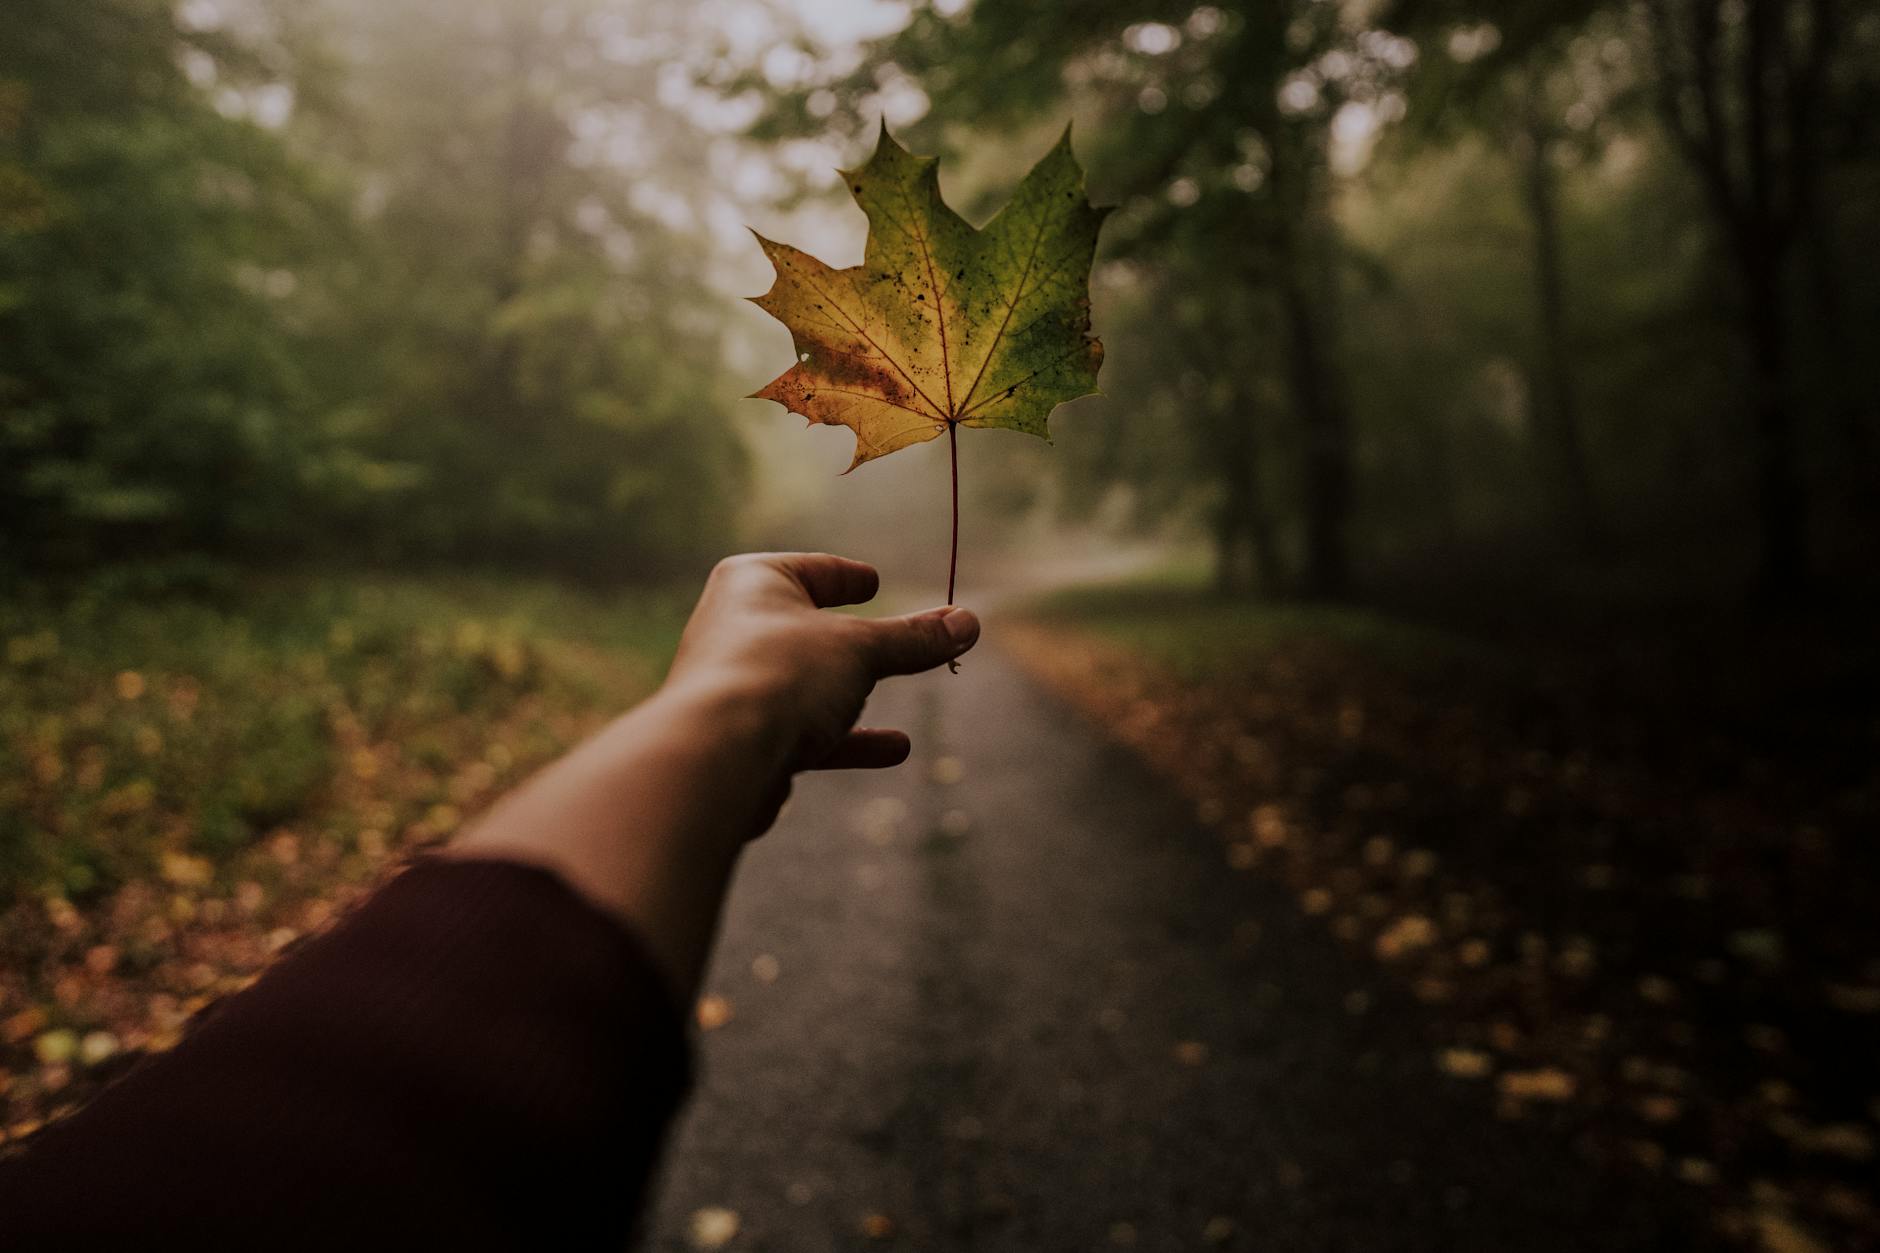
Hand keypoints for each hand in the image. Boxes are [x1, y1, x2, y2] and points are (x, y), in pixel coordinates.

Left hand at [665, 552, 979, 777]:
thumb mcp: (861, 648)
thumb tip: (969, 622)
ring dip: (854, 697)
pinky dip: (846, 740)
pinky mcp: (741, 740)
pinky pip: (802, 732)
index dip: (845, 576)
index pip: (810, 570)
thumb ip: (913, 638)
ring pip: (806, 687)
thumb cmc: (782, 674)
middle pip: (807, 630)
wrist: (715, 756)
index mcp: (752, 583)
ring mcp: (735, 687)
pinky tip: (894, 749)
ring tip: (904, 709)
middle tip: (890, 643)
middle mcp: (734, 629)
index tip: (871, 583)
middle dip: (851, 642)